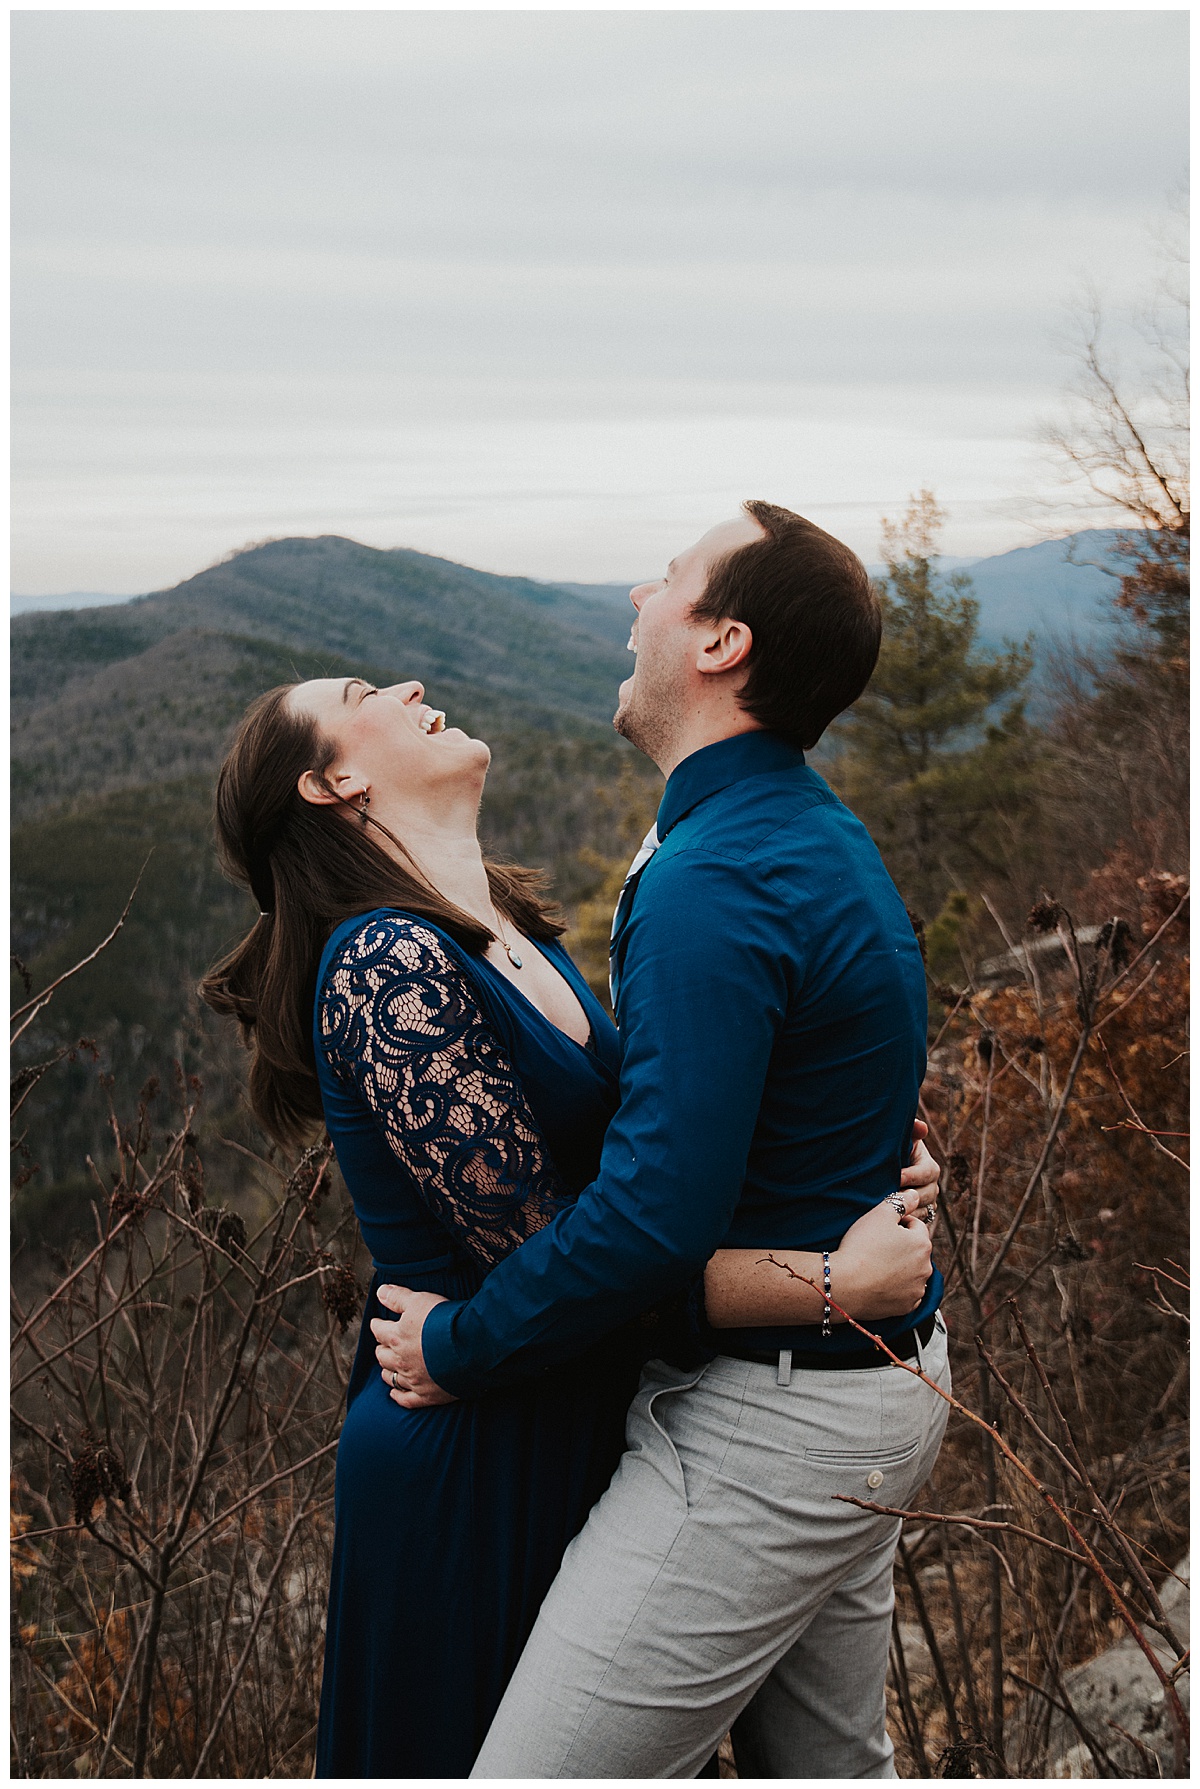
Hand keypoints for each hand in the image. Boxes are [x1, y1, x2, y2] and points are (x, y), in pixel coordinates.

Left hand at [371, 1285, 456, 1408]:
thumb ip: (397, 1297)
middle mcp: (400, 1360)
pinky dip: (397, 1395)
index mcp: (396, 1337)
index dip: (378, 1325)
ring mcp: (413, 1379)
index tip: (378, 1323)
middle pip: (382, 1356)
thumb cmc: (445, 1320)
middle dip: (382, 1348)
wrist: (471, 1346)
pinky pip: (405, 1399)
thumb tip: (380, 1292)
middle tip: (385, 1344)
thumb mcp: (420, 1300)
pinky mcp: (426, 1395)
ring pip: (391, 1377)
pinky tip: (394, 1393)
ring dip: (387, 1370)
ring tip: (389, 1366)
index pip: (379, 1331)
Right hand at [833, 1191, 933, 1319]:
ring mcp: (917, 1290)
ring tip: (876, 1265)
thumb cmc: (861, 1246)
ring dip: (899, 1267)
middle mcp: (926, 1268)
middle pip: (915, 1250)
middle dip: (900, 1246)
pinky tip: (879, 1282)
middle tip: (875, 1247)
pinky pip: (905, 1293)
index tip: (878, 1230)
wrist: (845, 1285)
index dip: (896, 1224)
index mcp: (923, 1243)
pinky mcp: (907, 1307)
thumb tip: (915, 1195)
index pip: (914, 1226)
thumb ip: (901, 1201)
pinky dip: (896, 1288)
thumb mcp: (879, 1214)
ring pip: (911, 1272)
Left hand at [900, 1121, 940, 1216]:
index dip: (912, 1175)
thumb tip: (922, 1127)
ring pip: (923, 1210)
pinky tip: (892, 1220)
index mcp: (929, 1167)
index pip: (926, 1172)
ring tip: (891, 1209)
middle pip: (926, 1194)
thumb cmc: (893, 1153)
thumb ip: (911, 1131)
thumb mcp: (902, 1140)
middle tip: (891, 1196)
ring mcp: (928, 1203)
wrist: (885, 1173)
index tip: (897, 1176)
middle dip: (909, 1195)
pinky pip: (917, 1222)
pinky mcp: (921, 1216)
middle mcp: (932, 1186)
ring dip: (908, 1210)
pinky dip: (906, 1221)